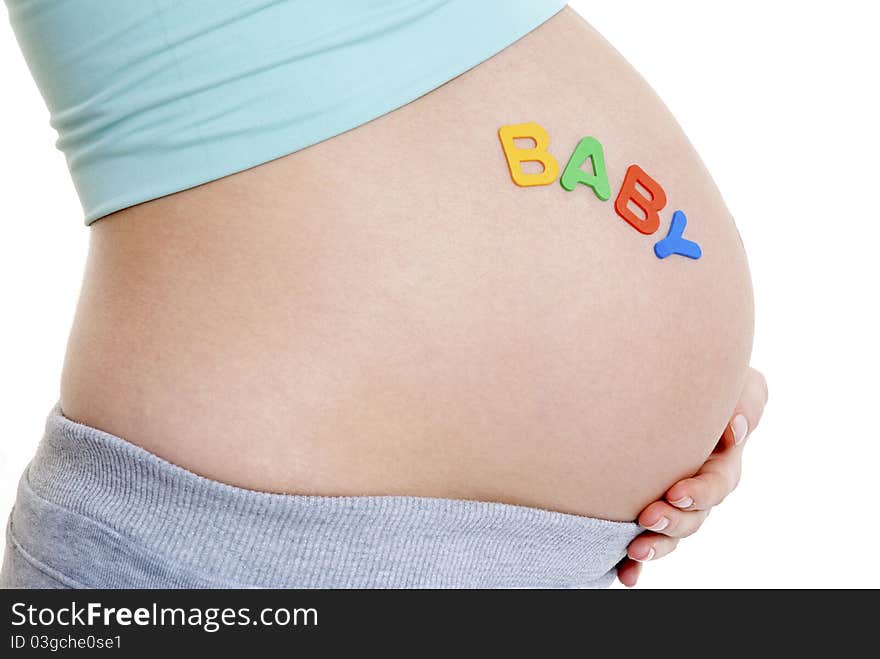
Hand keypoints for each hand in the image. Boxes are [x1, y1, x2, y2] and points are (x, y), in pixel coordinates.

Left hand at [618, 367, 768, 586]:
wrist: (655, 377)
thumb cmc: (702, 376)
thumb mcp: (737, 380)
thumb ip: (746, 398)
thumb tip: (735, 429)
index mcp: (720, 459)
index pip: (718, 482)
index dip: (701, 492)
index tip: (676, 492)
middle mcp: (698, 485)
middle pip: (695, 515)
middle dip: (674, 522)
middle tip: (647, 518)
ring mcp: (672, 499)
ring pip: (672, 532)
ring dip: (657, 545)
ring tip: (634, 548)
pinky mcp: (645, 509)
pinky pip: (644, 541)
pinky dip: (635, 565)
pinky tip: (625, 577)